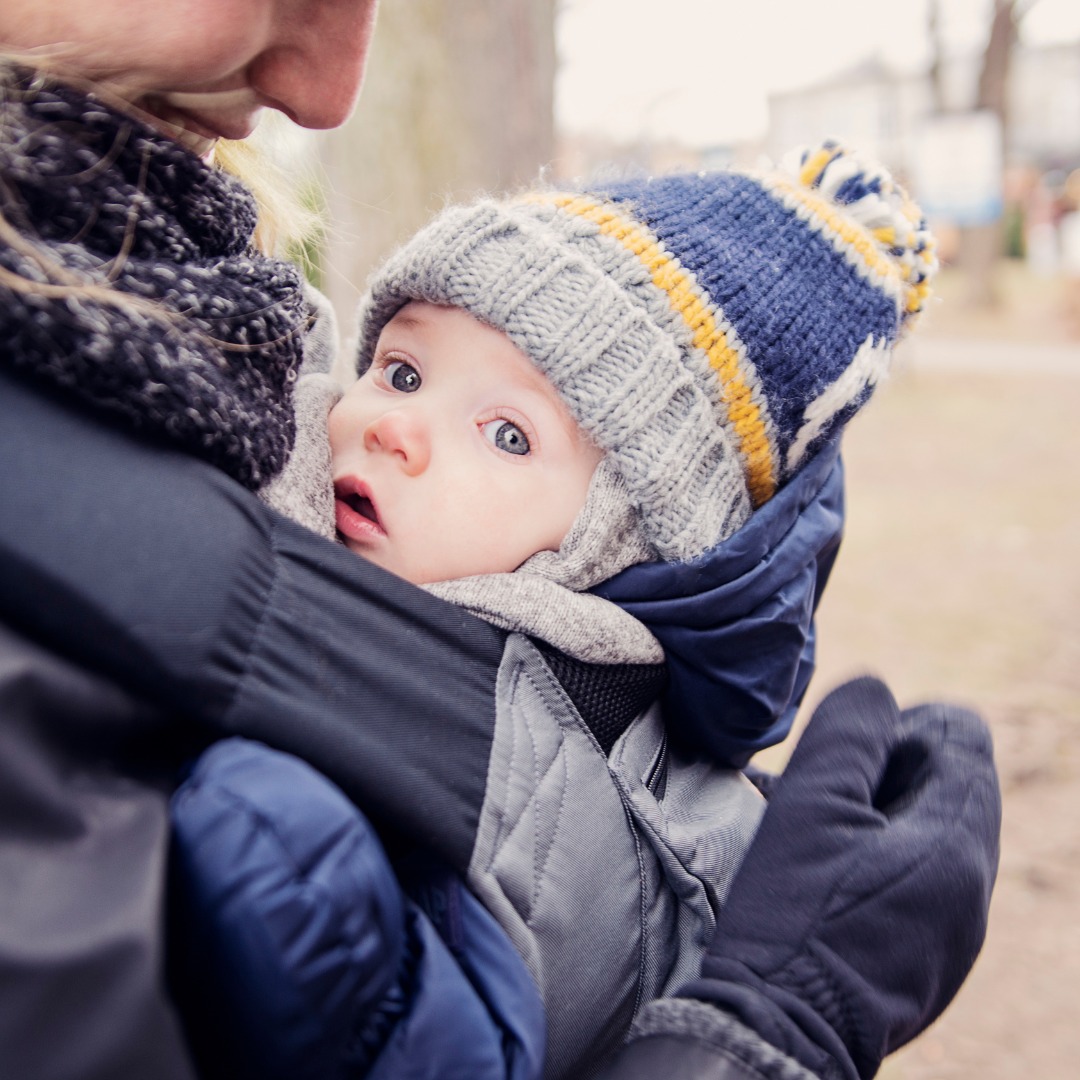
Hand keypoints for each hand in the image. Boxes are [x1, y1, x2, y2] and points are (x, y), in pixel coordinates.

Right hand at [682, 676, 1000, 1078]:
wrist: (779, 1029)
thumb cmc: (794, 913)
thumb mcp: (812, 803)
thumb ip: (849, 731)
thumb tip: (876, 689)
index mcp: (959, 843)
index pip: (962, 735)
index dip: (900, 725)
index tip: (843, 758)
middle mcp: (977, 888)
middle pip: (952, 782)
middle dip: (887, 771)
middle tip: (823, 795)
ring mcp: (959, 932)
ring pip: (933, 831)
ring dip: (880, 814)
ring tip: (820, 836)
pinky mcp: (933, 960)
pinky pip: (923, 880)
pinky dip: (881, 859)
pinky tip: (830, 879)